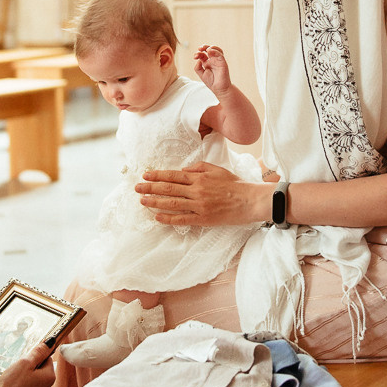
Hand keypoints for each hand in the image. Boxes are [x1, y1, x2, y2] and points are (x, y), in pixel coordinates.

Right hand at [0, 342, 55, 386]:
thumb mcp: (24, 363)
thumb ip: (38, 352)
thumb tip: (50, 343)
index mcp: (49, 377)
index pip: (47, 359)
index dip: (35, 358)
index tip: (26, 361)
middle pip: (41, 371)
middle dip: (30, 369)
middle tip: (18, 371)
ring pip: (34, 381)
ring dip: (26, 379)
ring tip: (15, 381)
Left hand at [136, 162, 268, 225]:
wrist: (250, 200)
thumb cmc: (235, 184)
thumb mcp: (216, 169)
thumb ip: (198, 168)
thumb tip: (182, 170)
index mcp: (199, 177)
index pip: (173, 175)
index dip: (158, 175)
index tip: (145, 175)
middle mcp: (196, 190)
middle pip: (168, 188)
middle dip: (150, 187)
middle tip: (137, 187)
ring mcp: (199, 205)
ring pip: (172, 203)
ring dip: (155, 201)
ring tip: (142, 201)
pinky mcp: (203, 218)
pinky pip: (182, 218)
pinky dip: (168, 218)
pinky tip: (157, 217)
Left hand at [193, 44, 231, 96]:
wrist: (219, 89)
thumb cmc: (211, 82)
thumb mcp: (201, 74)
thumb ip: (197, 67)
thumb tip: (198, 60)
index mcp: (207, 63)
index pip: (202, 54)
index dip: (198, 53)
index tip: (195, 56)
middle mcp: (212, 60)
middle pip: (209, 49)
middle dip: (204, 47)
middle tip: (200, 48)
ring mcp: (218, 61)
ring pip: (216, 49)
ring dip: (211, 47)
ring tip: (206, 49)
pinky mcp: (223, 62)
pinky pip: (220, 54)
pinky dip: (215, 51)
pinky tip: (210, 51)